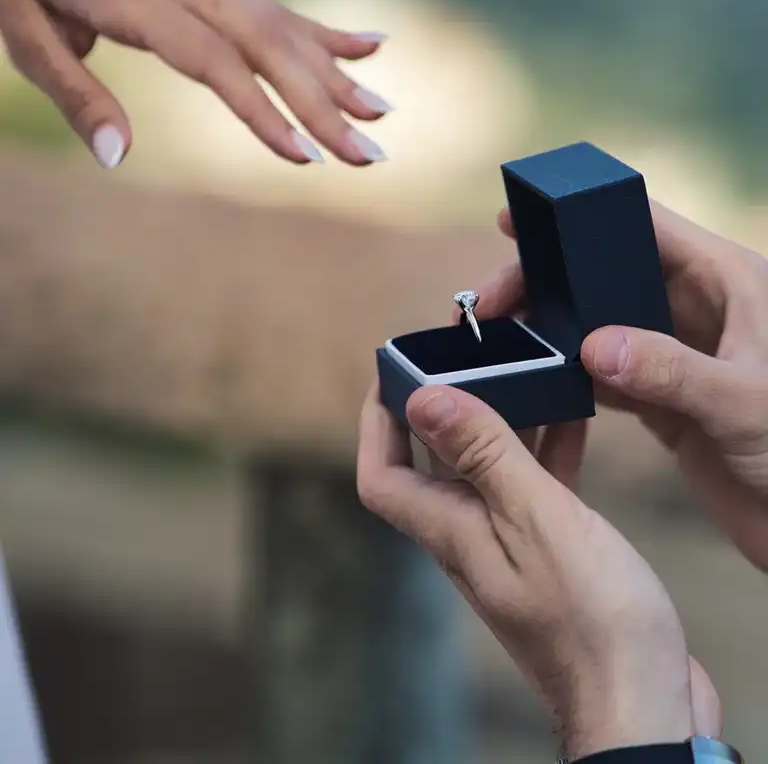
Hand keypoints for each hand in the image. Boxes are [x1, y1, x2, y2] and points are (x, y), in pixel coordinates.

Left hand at [0, 0, 390, 167]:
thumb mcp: (21, 32)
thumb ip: (75, 94)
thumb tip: (120, 159)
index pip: (215, 63)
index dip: (264, 111)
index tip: (308, 156)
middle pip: (268, 47)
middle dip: (324, 104)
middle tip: (373, 155)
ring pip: (282, 26)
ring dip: (337, 74)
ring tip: (384, 113)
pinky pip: (272, 6)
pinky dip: (323, 30)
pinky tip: (372, 44)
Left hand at [357, 386, 719, 757]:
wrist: (645, 707)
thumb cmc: (592, 623)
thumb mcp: (535, 520)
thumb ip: (484, 456)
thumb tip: (423, 399)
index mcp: (452, 532)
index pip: (383, 474)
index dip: (377, 420)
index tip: (396, 369)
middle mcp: (472, 539)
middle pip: (437, 462)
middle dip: (446, 404)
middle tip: (472, 352)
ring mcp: (514, 549)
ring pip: (491, 470)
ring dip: (501, 421)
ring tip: (525, 368)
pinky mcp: (556, 556)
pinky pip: (538, 489)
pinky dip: (549, 450)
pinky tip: (574, 418)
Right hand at [487, 202, 767, 571]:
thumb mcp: (743, 402)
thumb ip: (671, 371)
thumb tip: (592, 346)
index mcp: (728, 282)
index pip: (647, 228)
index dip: (584, 217)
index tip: (522, 222)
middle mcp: (701, 310)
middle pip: (610, 276)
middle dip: (551, 282)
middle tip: (494, 300)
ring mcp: (682, 356)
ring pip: (603, 326)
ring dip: (555, 331)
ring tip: (503, 337)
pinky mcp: (670, 402)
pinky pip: (609, 378)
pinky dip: (573, 378)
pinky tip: (539, 380)